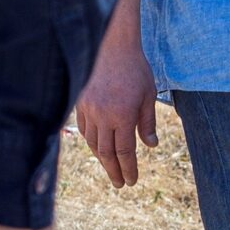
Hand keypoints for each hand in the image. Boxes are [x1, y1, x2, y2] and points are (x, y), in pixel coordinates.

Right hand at [73, 36, 158, 186]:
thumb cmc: (135, 70)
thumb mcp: (148, 96)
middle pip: (106, 152)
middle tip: (120, 184)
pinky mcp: (79, 102)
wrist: (111, 45)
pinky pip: (84, 129)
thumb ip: (147, 123)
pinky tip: (99, 147)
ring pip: (92, 142)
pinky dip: (91, 141)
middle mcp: (102, 115)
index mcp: (122, 115)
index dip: (128, 168)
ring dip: (102, 158)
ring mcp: (88, 109)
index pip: (124, 152)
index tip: (131, 181)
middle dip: (114, 171)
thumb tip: (151, 146)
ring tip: (111, 168)